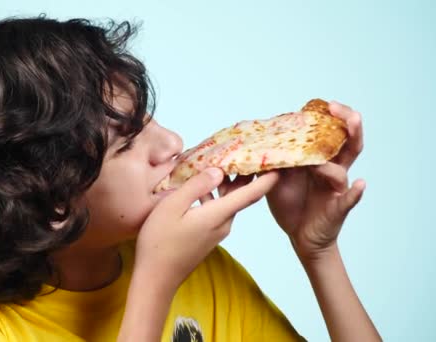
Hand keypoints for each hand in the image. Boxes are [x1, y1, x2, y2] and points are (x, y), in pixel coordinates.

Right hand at [134, 168, 278, 291]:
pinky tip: (202, 186)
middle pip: (242, 195)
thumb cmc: (159, 243)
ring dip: (228, 183)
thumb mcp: (172, 207)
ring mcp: (217, 231)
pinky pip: (219, 210)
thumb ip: (196, 186)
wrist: (156, 278)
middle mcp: (223, 223)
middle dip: (247, 173)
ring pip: (229, 202)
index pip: (251, 193)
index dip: (267, 177)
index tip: (279, 161)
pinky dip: (216, 195)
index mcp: (218, 214)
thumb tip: (218, 171)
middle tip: (246, 149)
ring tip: (221, 160)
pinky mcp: (209, 236)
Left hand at [266, 101, 365, 259]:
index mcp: (319, 160)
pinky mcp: (339, 207)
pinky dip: (356, 192)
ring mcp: (337, 187)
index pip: (329, 135)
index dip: (329, 117)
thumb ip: (273, 161)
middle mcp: (333, 169)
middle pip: (347, 142)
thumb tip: (256, 142)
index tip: (322, 103)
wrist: (300, 236)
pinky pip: (350, 199)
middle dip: (346, 122)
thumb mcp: (277, 179)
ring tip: (345, 133)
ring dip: (343, 150)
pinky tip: (361, 184)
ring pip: (344, 166)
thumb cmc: (291, 204)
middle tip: (337, 107)